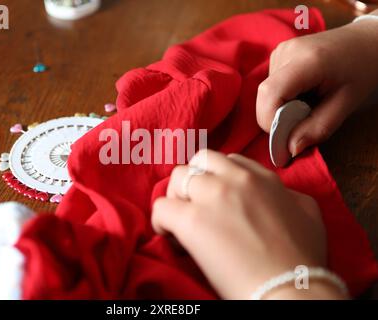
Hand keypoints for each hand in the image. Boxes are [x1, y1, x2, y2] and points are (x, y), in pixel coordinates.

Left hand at [152, 150, 343, 298]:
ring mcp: (212, 196)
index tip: (215, 197)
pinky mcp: (192, 221)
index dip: (217, 178)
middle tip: (195, 204)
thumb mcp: (307, 212)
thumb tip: (276, 194)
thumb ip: (286, 195)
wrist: (291, 287)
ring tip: (181, 219)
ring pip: (177, 177)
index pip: (228, 161)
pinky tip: (170, 235)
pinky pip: (161, 207)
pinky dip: (161, 220)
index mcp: (261, 177)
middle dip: (194, 180)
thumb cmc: (302, 258)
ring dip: (176, 196)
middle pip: (199, 161)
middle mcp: (236, 179)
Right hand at [256, 14, 377, 156]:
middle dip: (276, 119)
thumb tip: (289, 149)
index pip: (271, 93)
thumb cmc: (361, 71)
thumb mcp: (346, 104)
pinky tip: (301, 93)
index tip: (283, 141)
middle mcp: (287, 52)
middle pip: (265, 96)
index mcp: (308, 61)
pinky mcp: (277, 54)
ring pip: (266, 94)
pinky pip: (270, 86)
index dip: (270, 120)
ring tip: (307, 103)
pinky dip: (281, 98)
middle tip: (300, 126)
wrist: (366, 42)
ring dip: (281, 108)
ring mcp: (280, 51)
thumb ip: (317, 128)